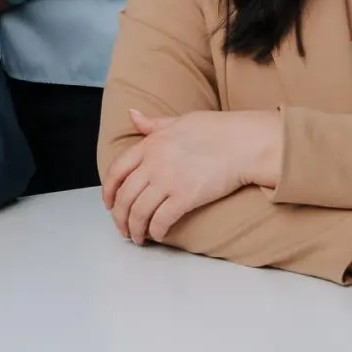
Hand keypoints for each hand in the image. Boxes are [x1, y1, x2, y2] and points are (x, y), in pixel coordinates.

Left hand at [102, 108, 280, 244]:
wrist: (243, 143)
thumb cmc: (216, 130)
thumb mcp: (178, 121)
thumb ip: (152, 123)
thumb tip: (131, 114)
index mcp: (149, 144)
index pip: (116, 171)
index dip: (108, 191)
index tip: (109, 204)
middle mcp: (153, 163)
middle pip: (124, 197)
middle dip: (120, 218)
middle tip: (123, 229)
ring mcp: (168, 180)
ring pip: (138, 212)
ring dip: (134, 229)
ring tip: (138, 238)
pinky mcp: (184, 197)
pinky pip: (161, 220)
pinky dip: (155, 231)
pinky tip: (157, 235)